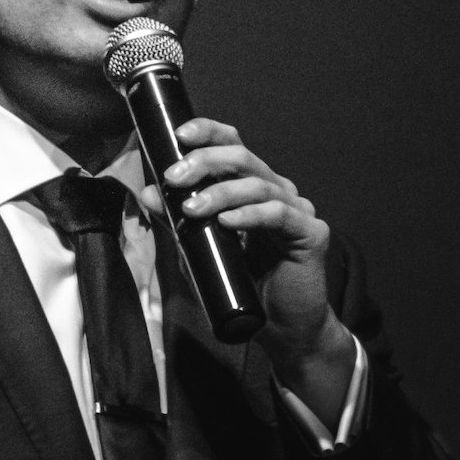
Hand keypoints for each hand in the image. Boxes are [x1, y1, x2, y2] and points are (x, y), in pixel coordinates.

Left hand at [139, 118, 354, 415]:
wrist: (282, 327)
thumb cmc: (241, 283)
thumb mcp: (199, 248)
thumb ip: (176, 219)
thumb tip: (148, 192)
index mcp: (251, 185)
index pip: (232, 144)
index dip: (209, 132)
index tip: (180, 135)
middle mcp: (276, 190)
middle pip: (243, 157)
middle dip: (204, 162)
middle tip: (174, 178)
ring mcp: (296, 209)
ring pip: (258, 184)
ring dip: (220, 192)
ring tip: (191, 208)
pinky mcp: (312, 233)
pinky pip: (279, 215)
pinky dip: (250, 215)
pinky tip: (227, 222)